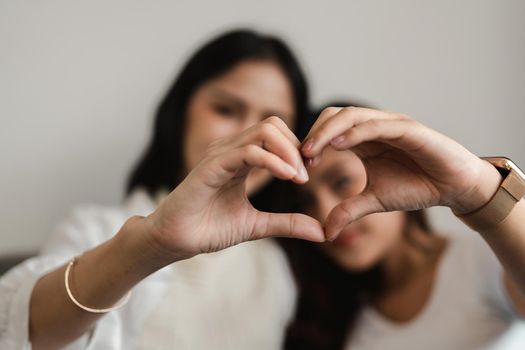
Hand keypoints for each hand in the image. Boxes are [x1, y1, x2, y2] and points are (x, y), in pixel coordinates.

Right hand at [144, 116, 324, 260]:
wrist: (176, 241)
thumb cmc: (209, 229)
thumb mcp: (257, 226)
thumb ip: (287, 224)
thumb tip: (320, 233)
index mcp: (241, 158)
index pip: (276, 134)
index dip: (297, 150)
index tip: (307, 176)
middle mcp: (231, 150)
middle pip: (273, 125)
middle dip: (296, 147)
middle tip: (305, 175)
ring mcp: (221, 155)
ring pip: (265, 131)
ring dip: (289, 152)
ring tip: (299, 178)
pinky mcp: (212, 166)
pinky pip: (249, 151)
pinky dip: (273, 161)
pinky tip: (288, 177)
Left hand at [301, 107, 501, 239]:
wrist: (453, 188)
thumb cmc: (416, 187)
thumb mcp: (374, 201)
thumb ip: (348, 211)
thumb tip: (324, 233)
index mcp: (363, 139)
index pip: (329, 129)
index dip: (311, 142)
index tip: (297, 165)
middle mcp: (373, 126)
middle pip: (335, 116)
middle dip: (314, 133)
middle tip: (299, 157)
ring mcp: (391, 124)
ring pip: (352, 116)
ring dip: (328, 132)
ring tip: (311, 151)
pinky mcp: (409, 128)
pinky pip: (377, 125)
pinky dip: (356, 132)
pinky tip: (339, 145)